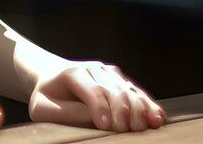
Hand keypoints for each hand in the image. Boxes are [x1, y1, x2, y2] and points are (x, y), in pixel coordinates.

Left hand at [26, 58, 166, 132]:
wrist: (53, 78)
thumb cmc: (48, 98)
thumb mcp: (45, 107)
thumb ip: (68, 113)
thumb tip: (97, 121)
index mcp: (73, 74)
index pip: (91, 90)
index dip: (100, 107)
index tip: (105, 125)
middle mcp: (94, 70)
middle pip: (114, 90)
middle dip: (122, 111)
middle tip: (125, 131)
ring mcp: (110, 74)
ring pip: (129, 90)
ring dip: (139, 109)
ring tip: (142, 127)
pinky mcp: (122, 81)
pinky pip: (139, 93)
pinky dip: (149, 105)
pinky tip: (157, 118)